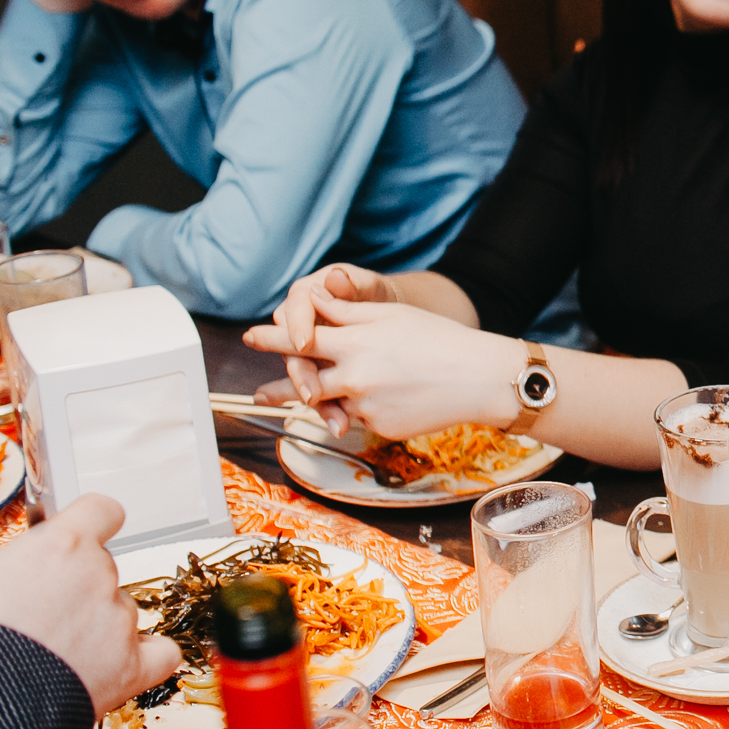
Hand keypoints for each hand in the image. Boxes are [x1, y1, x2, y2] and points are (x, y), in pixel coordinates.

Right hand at [0, 495, 181, 716]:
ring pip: (120, 612)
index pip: (101, 511)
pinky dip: (144, 658)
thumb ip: (1, 560)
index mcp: (62, 546)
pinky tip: (120, 664)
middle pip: (102, 568)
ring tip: (50, 657)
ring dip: (96, 627)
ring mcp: (120, 623)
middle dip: (75, 586)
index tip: (79, 532)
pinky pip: (160, 654)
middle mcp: (100, 577)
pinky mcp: (131, 669)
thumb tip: (17, 563)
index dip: (88, 522)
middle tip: (36, 616)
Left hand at [249, 289, 514, 439]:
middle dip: (280, 384)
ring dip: (326, 400)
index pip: (300, 338)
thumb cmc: (438, 339)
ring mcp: (364, 405)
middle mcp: (353, 375)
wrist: (477, 378)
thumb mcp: (391, 315)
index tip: (251, 337)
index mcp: (355, 341)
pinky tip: (389, 399)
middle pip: (303, 380)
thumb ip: (348, 311)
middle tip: (258, 393)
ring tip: (324, 401)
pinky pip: (358, 419)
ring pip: (330, 403)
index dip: (271, 338)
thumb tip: (313, 300)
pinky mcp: (378, 427)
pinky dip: (362, 411)